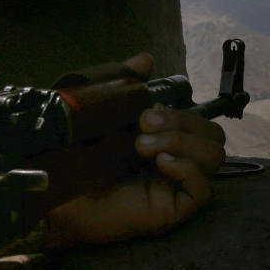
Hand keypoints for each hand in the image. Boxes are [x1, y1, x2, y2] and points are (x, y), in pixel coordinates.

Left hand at [43, 53, 225, 247]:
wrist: (54, 195)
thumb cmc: (73, 156)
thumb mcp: (101, 112)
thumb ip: (125, 85)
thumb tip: (147, 59)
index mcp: (165, 140)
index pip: (200, 121)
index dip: (181, 111)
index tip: (146, 108)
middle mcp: (176, 161)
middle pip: (214, 136)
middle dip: (183, 122)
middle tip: (143, 126)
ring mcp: (176, 187)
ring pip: (214, 157)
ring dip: (183, 143)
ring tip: (143, 147)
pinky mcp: (172, 210)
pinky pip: (204, 189)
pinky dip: (187, 169)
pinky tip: (160, 164)